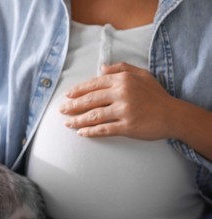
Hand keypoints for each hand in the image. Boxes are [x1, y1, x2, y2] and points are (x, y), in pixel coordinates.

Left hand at [59, 62, 176, 139]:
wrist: (173, 115)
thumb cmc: (156, 95)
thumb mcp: (141, 74)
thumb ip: (120, 68)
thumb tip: (101, 68)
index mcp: (122, 79)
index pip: (93, 84)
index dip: (78, 91)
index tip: (67, 96)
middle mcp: (121, 93)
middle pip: (90, 100)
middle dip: (72, 106)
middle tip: (61, 110)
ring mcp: (124, 110)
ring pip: (93, 116)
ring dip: (77, 120)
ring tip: (67, 123)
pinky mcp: (127, 126)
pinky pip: (104, 129)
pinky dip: (90, 132)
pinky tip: (81, 133)